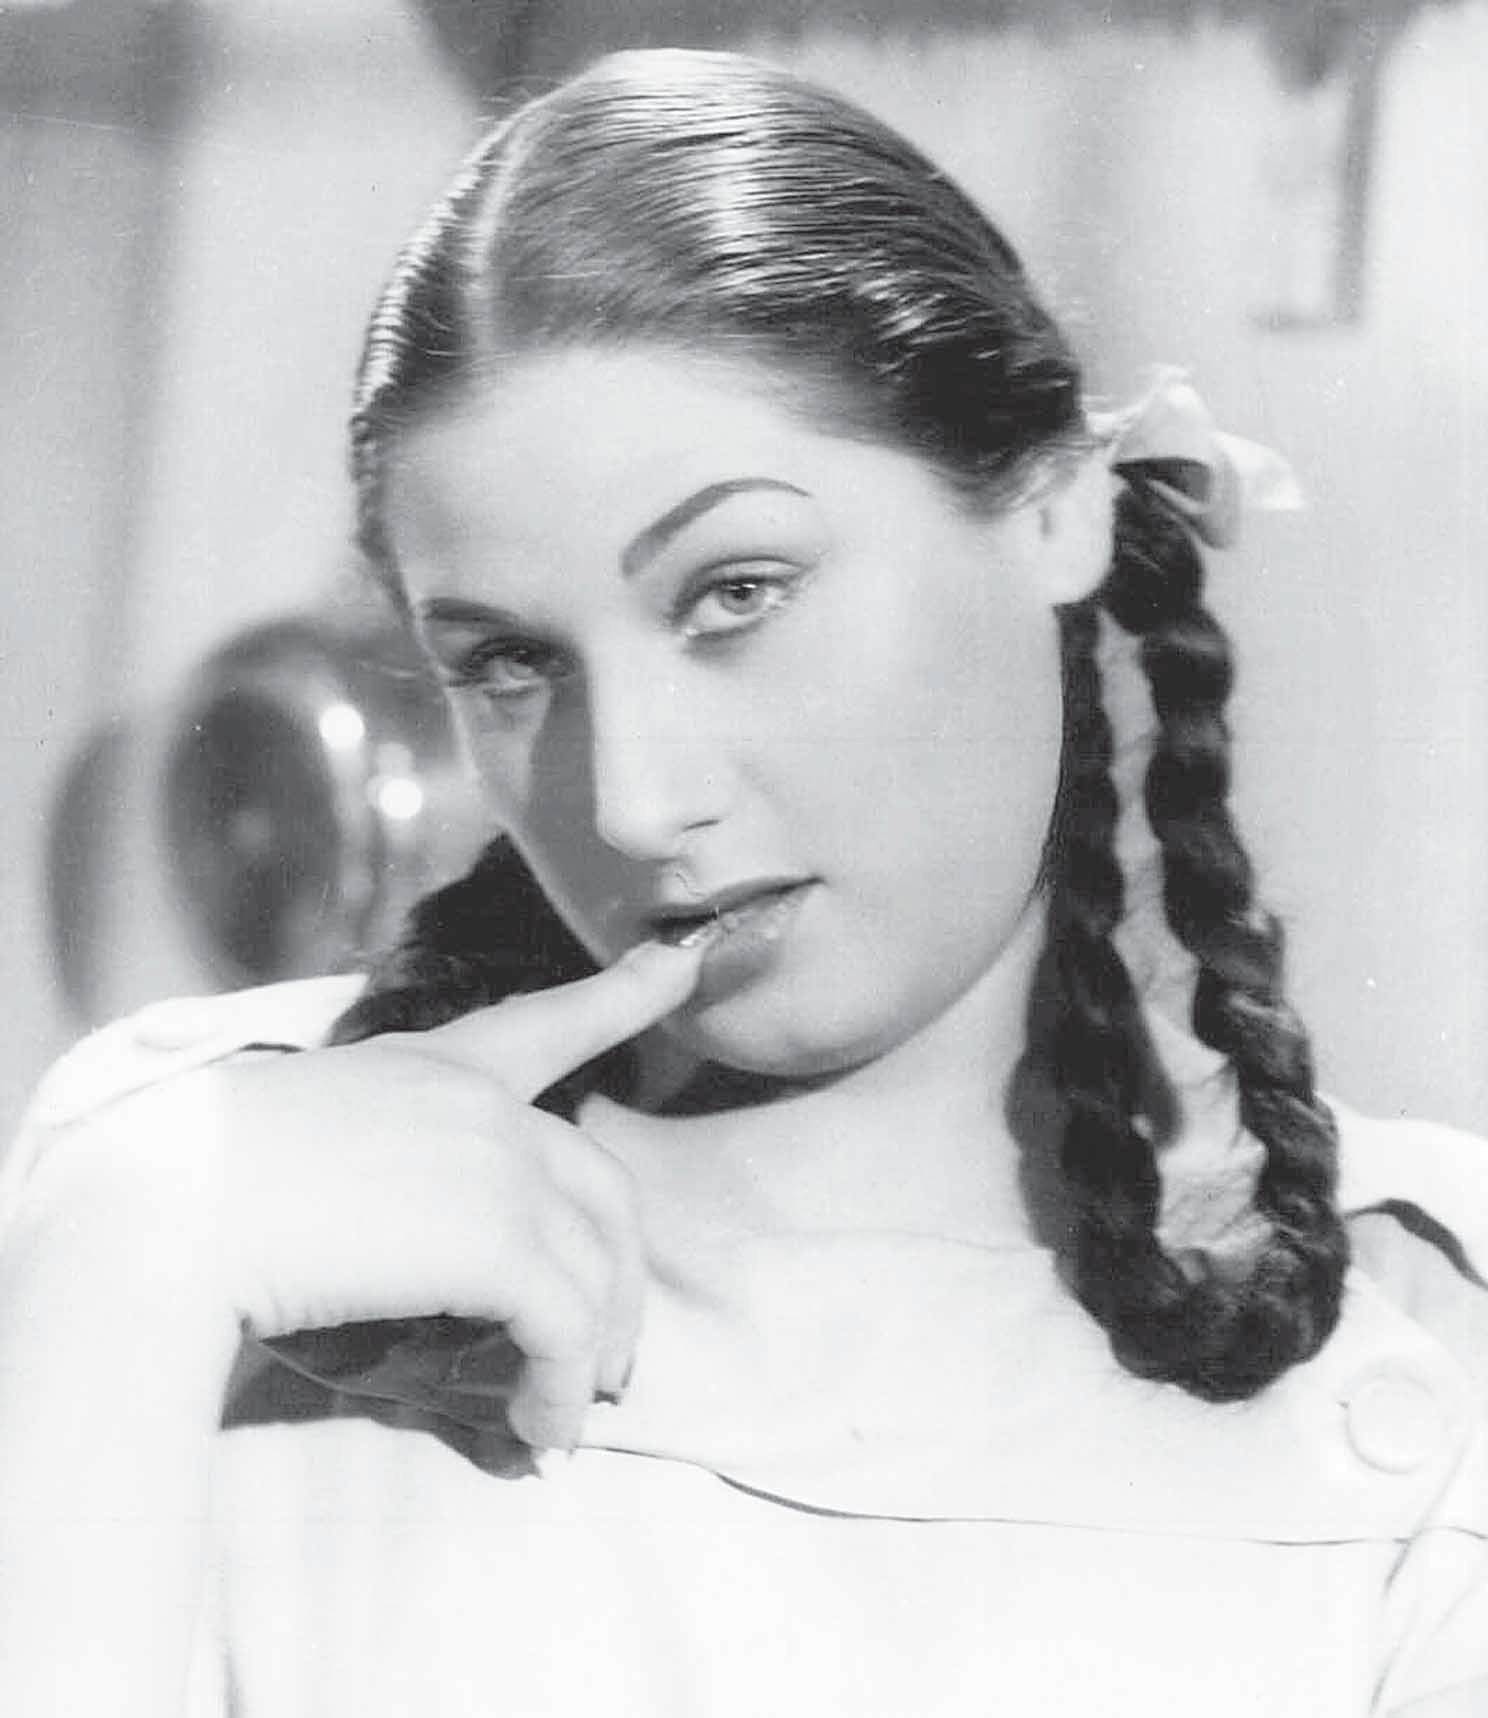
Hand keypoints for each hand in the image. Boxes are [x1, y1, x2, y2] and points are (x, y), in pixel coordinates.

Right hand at [212, 937, 705, 1449]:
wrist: (171, 1198)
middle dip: (621, 1276)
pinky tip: (541, 1431)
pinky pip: (564, 1328)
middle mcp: (485, 1103)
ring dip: (591, 1352)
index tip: (681, 962)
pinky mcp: (498, 1241)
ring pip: (595, 1268)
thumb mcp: (314, 1137)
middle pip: (602, 1188)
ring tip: (571, 1412)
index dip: (623, 994)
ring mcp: (499, 1164)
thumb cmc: (207, 1175)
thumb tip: (430, 1248)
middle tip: (612, 1352)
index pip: (549, 1022)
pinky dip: (560, 1388)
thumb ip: (396, 1166)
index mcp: (437, 1064)